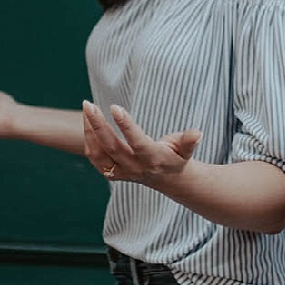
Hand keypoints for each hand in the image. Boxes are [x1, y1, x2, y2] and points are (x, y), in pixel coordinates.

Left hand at [81, 101, 198, 185]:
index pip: (137, 142)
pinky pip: (95, 159)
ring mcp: (122, 172)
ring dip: (89, 132)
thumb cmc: (177, 157)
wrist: (170, 180)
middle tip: (89, 104)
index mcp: (153, 159)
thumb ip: (189, 141)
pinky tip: (88, 124)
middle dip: (98, 125)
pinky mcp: (113, 173)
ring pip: (98, 154)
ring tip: (87, 109)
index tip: (114, 107)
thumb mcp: (186, 149)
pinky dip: (89, 142)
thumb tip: (197, 133)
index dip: (126, 125)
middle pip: (112, 147)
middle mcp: (135, 167)